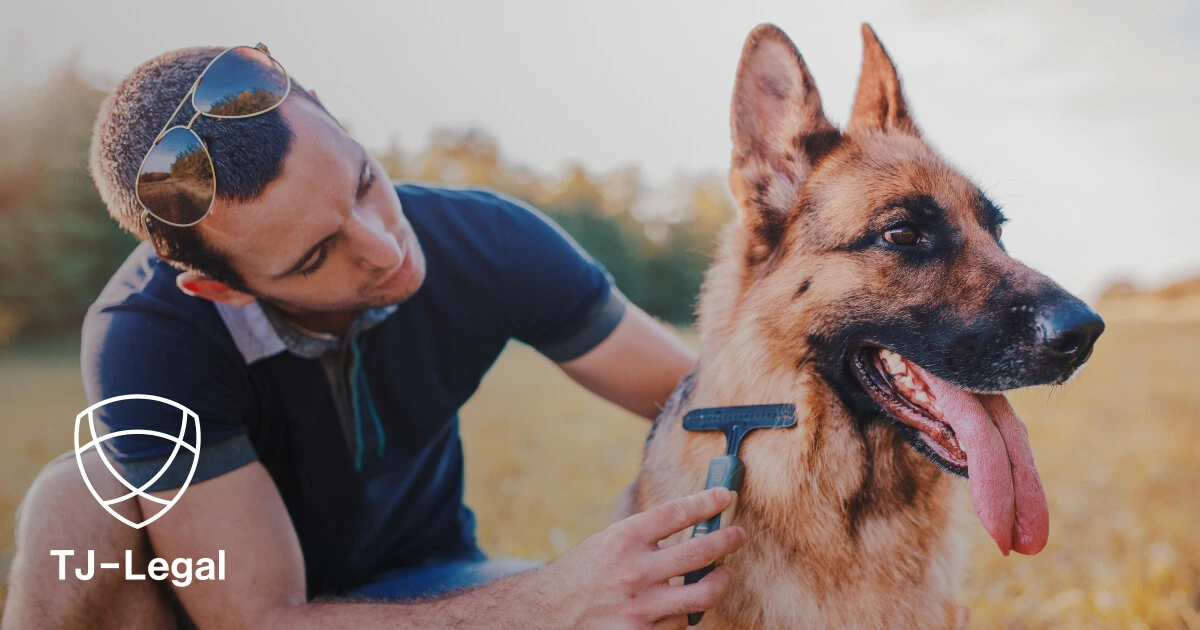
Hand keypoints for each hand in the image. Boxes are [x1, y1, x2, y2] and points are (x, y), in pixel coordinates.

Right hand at [542, 487, 746, 628]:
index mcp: (622, 539)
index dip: (705, 503)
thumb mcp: (605, 544)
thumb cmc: (581, 576)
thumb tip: (693, 523)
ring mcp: (639, 608)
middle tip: (738, 535)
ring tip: (719, 577)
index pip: (675, 513)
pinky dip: (681, 617)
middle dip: (727, 541)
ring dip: (714, 585)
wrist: (545, 616)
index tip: (725, 497)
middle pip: (700, 552)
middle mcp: (633, 571)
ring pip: (700, 595)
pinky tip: (675, 610)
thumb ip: (643, 538)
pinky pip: (680, 626)